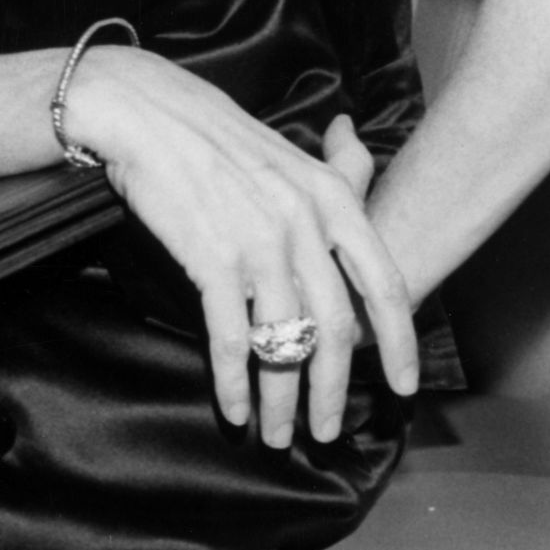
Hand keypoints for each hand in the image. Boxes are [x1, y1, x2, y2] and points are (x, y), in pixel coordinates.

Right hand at [59, 45, 421, 445]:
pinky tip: (234, 409)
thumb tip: (362, 157)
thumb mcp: (293, 152)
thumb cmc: (217, 137)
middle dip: (332, 391)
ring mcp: (261, 244)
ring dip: (282, 400)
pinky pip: (233, 340)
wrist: (147, 114)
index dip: (399, 342)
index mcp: (334, 200)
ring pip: (286, 343)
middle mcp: (307, 225)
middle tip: (326, 431)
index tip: (403, 387)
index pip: (383, 284)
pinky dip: (234, 383)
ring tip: (279, 435)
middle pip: (337, 329)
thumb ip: (337, 172)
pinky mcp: (214, 260)